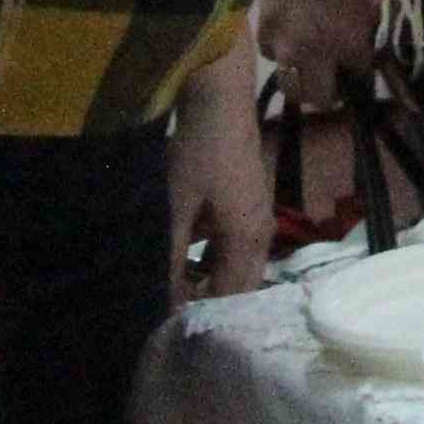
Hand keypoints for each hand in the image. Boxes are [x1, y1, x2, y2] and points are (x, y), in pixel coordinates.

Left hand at [170, 43, 273, 303]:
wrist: (219, 97)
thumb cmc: (198, 153)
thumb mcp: (176, 208)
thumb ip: (171, 257)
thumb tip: (162, 301)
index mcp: (249, 239)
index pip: (229, 297)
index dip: (200, 314)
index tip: (167, 326)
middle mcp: (261, 233)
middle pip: (238, 285)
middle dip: (206, 300)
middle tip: (167, 309)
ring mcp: (256, 215)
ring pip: (235, 265)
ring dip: (206, 278)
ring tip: (169, 285)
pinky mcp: (247, 201)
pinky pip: (231, 244)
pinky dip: (209, 256)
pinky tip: (180, 252)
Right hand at [256, 0, 380, 112]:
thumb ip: (385, 34)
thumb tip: (387, 65)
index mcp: (346, 43)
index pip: (360, 77)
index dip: (365, 67)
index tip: (365, 59)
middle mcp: (310, 54)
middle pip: (318, 98)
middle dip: (330, 90)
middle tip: (337, 75)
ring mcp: (281, 45)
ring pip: (291, 82)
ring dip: (303, 76)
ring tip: (311, 57)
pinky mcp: (261, 31)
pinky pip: (273, 54)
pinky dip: (282, 50)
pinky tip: (291, 32)